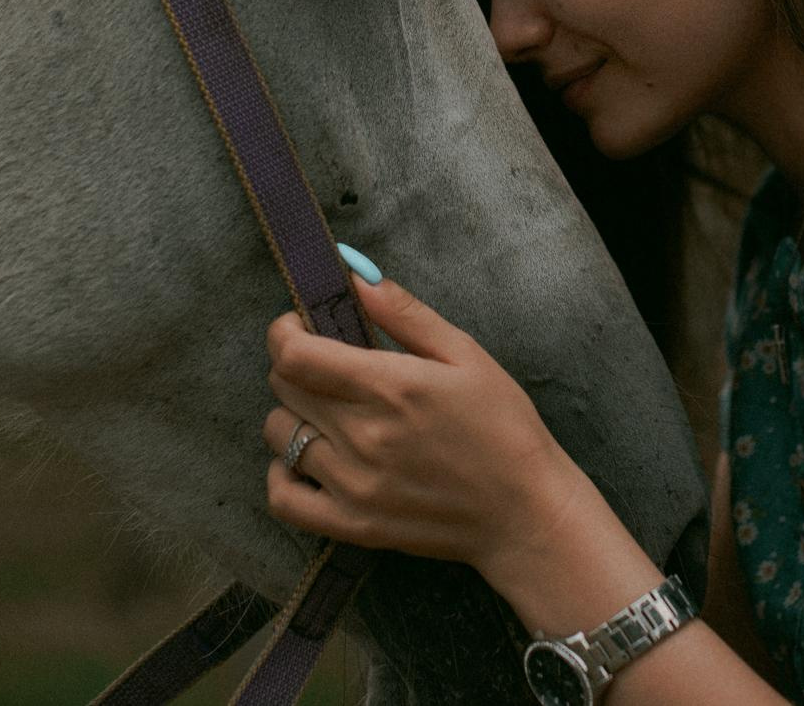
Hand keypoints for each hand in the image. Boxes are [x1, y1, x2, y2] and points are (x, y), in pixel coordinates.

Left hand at [261, 271, 589, 575]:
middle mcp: (364, 436)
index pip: (294, 354)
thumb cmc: (503, 428)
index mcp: (391, 387)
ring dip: (293, 415)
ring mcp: (354, 486)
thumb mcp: (466, 355)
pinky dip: (281, 475)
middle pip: (282, 387)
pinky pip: (282, 498)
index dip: (285, 331)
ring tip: (327, 414)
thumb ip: (405, 314)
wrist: (525, 512)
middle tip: (327, 367)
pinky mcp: (352, 525)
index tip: (300, 326)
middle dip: (296, 365)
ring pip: (278, 435)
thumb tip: (356, 277)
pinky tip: (309, 461)